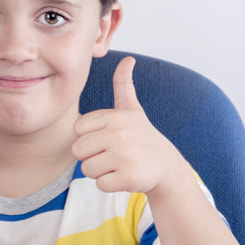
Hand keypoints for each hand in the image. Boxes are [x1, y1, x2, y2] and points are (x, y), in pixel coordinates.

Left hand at [72, 56, 186, 194]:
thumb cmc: (142, 137)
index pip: (77, 131)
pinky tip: (125, 176)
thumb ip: (124, 85)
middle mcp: (119, 134)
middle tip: (113, 155)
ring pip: (87, 169)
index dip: (90, 137)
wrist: (166, 166)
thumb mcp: (132, 109)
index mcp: (115, 116)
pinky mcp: (128, 178)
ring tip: (120, 164)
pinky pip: (100, 184)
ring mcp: (124, 156)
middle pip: (78, 151)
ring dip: (101, 172)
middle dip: (92, 156)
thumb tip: (128, 59)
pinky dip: (110, 184)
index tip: (109, 138)